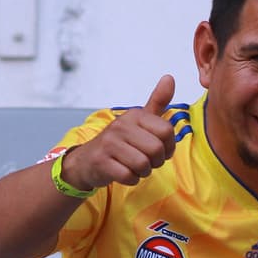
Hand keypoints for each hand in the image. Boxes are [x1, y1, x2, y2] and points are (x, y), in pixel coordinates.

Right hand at [59, 75, 177, 190]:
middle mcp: (121, 126)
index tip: (160, 150)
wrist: (87, 160)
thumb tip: (170, 77)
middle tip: (146, 161)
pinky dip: (131, 179)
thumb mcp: (139, 121)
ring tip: (134, 167)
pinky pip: (128, 176)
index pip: (167, 131)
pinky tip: (124, 173)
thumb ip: (157, 102)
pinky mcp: (102, 161)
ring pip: (143, 164)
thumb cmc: (119, 142)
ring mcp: (109, 143)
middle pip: (156, 150)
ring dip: (143, 172)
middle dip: (156, 161)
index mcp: (135, 115)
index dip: (169, 146)